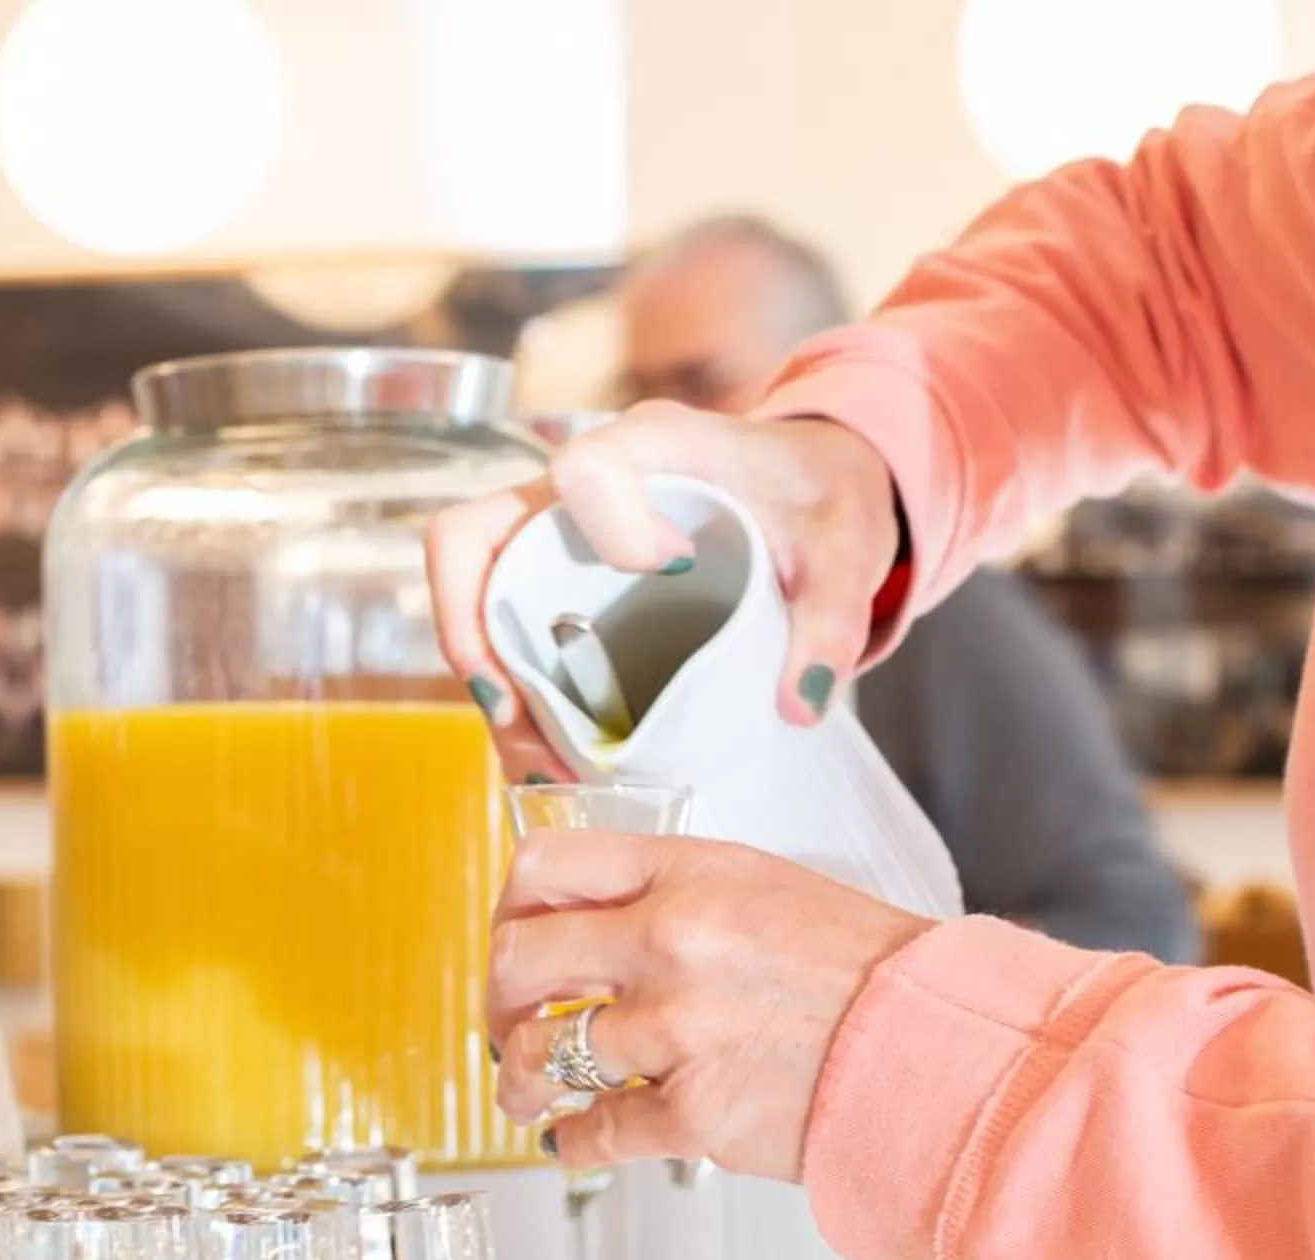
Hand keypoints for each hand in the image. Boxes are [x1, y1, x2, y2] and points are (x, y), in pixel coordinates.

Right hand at [426, 403, 902, 737]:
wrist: (814, 491)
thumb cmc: (819, 495)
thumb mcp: (845, 548)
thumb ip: (833, 618)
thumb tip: (799, 702)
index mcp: (654, 444)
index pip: (584, 469)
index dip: (613, 526)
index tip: (673, 567)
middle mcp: (580, 485)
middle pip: (469, 535)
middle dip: (472, 631)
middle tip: (513, 708)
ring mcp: (556, 535)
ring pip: (474, 595)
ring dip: (489, 682)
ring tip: (539, 760)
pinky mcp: (557, 581)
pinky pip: (503, 631)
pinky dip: (516, 696)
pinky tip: (553, 753)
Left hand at [489, 829, 932, 1179]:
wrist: (936, 1042)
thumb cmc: (862, 970)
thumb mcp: (764, 888)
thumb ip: (673, 895)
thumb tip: (592, 924)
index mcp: (687, 874)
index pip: (544, 868)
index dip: (508, 907)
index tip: (511, 935)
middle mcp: (670, 942)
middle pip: (516, 959)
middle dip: (496, 1001)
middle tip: (505, 1023)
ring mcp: (677, 1031)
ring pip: (540, 1054)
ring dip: (520, 1081)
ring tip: (525, 1093)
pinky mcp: (693, 1113)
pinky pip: (594, 1131)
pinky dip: (572, 1142)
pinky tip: (572, 1141)